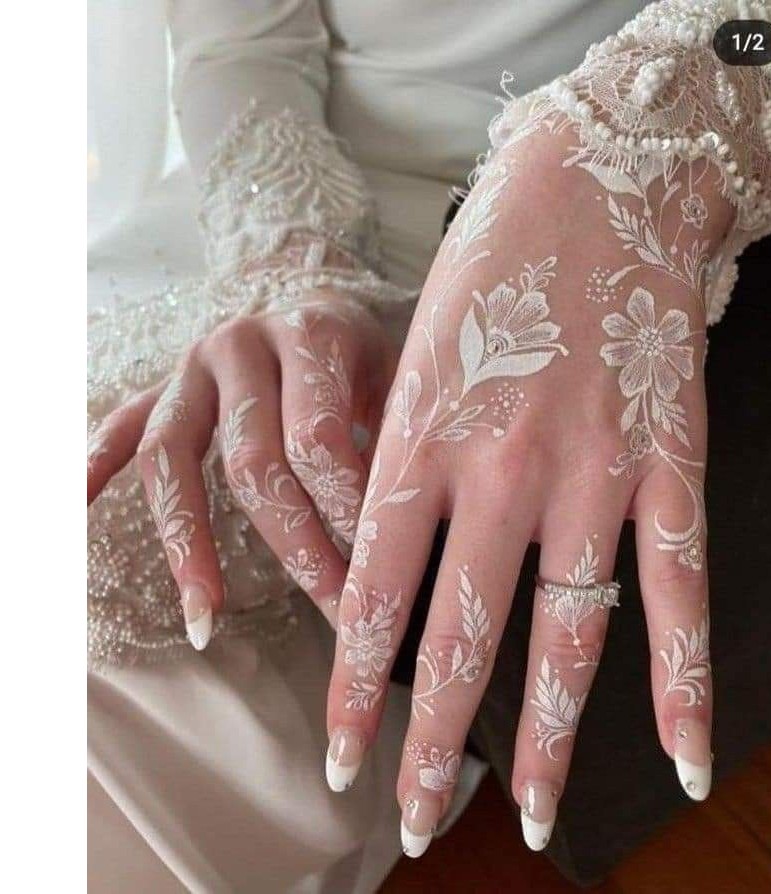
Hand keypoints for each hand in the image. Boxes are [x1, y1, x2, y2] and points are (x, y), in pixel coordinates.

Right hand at [88, 285, 396, 642]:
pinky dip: (93, 462)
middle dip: (295, 546)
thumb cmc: (363, 354)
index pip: (317, 440)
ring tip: (205, 615)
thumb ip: (396, 437)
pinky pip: (118, 424)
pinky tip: (75, 503)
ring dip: (187, 541)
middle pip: (251, 462)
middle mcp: (240, 345)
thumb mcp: (398, 376)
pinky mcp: (159, 384)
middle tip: (333, 607)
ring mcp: (190, 366)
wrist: (316, 298)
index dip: (344, 511)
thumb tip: (404, 538)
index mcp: (308, 337)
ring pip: (171, 457)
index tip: (375, 568)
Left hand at [324, 131, 732, 852]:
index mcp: (421, 437)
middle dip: (432, 743)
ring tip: (525, 815)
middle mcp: (501, 467)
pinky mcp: (670, 460)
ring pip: (565, 635)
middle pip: (461, 637)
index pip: (373, 596)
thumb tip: (395, 560)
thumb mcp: (412, 355)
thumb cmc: (487, 267)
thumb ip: (402, 459)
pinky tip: (678, 750)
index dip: (356, 690)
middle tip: (414, 816)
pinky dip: (683, 679)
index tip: (345, 757)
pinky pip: (677, 589)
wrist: (592, 182)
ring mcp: (594, 469)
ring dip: (544, 739)